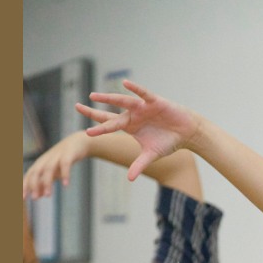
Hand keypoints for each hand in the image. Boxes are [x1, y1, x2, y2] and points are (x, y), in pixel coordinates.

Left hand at [22, 132, 92, 198]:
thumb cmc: (63, 159)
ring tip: (48, 195)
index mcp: (40, 164)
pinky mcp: (68, 154)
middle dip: (33, 185)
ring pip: (48, 169)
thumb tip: (37, 196)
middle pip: (36, 172)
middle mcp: (46, 160)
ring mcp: (56, 156)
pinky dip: (65, 174)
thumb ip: (44, 183)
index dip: (25, 186)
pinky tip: (66, 184)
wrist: (77, 142)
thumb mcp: (53, 172)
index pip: (30, 175)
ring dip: (47, 182)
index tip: (23, 198)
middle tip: (34, 199)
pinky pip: (65, 164)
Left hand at [76, 80, 198, 181]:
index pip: (109, 125)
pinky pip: (143, 94)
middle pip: (110, 113)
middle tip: (77, 106)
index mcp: (130, 127)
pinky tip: (125, 84)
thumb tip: (129, 179)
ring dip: (108, 99)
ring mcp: (142, 107)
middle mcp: (133, 115)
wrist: (186, 132)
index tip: (86, 132)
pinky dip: (135, 89)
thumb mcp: (151, 154)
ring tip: (94, 96)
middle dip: (94, 110)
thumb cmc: (168, 141)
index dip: (98, 128)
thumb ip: (139, 164)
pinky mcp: (154, 101)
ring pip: (122, 102)